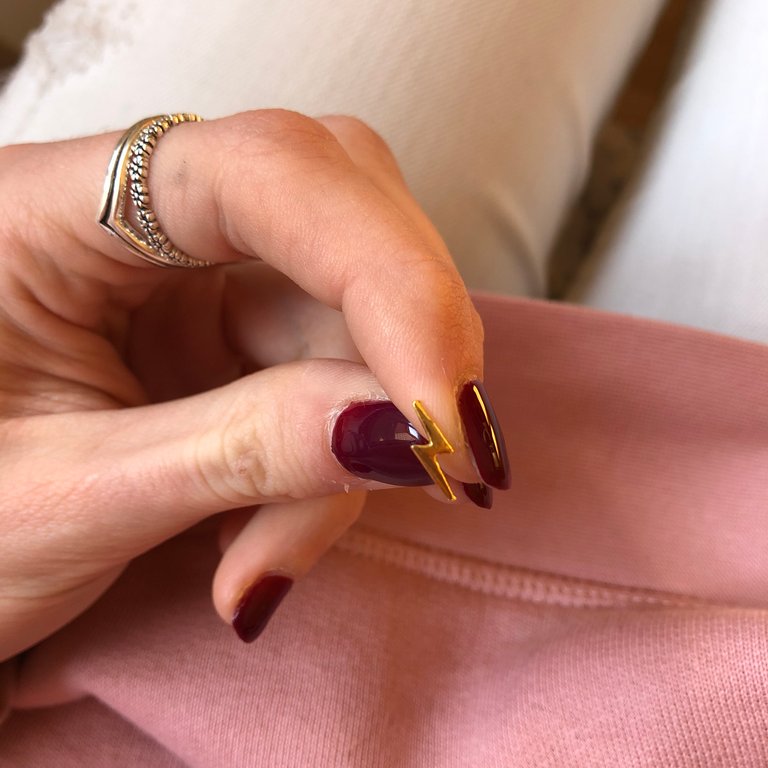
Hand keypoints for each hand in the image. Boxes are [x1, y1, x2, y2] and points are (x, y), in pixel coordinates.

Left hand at [0, 110, 506, 655]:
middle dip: (399, 348)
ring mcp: (192, 278)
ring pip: (349, 312)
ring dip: (358, 440)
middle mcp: (135, 218)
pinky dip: (335, 459)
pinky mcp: (230, 337)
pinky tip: (270, 536)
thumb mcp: (67, 500)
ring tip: (270, 559)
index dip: (382, 273)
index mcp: (46, 211)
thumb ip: (232, 452)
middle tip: (430, 468)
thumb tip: (400, 433)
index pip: (264, 171)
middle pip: (338, 216)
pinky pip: (333, 370)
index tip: (440, 410)